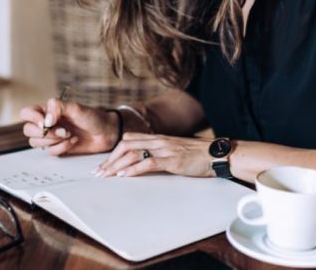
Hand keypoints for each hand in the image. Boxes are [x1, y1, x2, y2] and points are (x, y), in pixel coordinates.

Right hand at [20, 98, 117, 155]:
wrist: (106, 132)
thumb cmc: (92, 117)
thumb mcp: (76, 107)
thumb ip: (58, 107)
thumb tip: (45, 120)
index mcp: (48, 110)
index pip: (27, 113)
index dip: (32, 118)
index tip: (45, 122)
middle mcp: (47, 123)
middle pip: (28, 130)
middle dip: (45, 133)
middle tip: (63, 131)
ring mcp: (52, 137)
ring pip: (36, 142)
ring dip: (53, 140)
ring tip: (69, 134)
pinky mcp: (58, 148)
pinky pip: (49, 152)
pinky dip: (61, 148)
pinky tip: (73, 141)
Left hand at [93, 133, 214, 177]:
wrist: (216, 155)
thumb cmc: (198, 156)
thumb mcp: (175, 152)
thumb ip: (160, 154)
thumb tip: (145, 163)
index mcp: (158, 138)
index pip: (129, 140)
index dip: (114, 152)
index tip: (104, 165)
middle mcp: (159, 141)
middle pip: (126, 145)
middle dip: (110, 159)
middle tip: (99, 172)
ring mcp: (165, 149)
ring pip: (133, 153)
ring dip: (116, 165)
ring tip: (105, 176)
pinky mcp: (172, 160)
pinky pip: (147, 162)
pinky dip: (133, 169)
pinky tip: (124, 176)